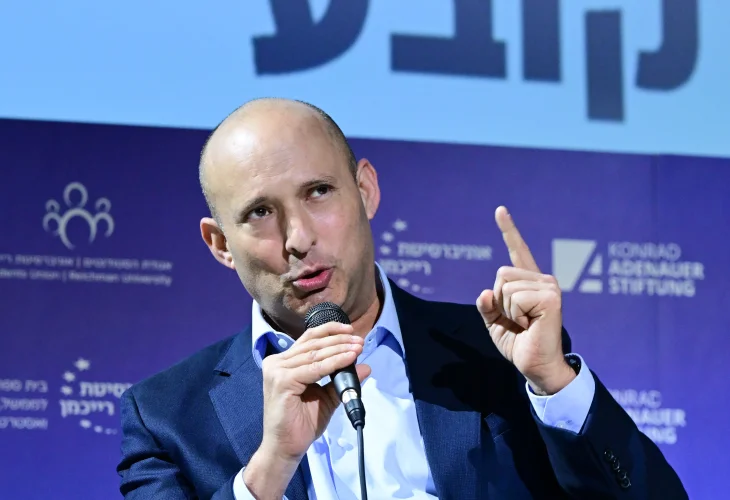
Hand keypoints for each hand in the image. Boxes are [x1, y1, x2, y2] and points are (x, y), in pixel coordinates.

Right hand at [244, 323, 370, 497]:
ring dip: (340, 349)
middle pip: (313, 344)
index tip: (352, 332)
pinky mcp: (282, 381)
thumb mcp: (327, 397)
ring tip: (358, 348)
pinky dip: (334, 362)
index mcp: (283, 362)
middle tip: (360, 341)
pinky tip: (349, 359)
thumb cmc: (302, 423)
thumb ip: (342, 380)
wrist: (286, 447)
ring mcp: (277, 371)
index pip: (308, 339)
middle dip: (340, 340)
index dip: (331, 331)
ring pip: (315, 354)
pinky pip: (314, 368)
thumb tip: (365, 366)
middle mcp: (277, 362)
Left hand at [476, 206, 574, 395]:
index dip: (509, 230)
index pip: (517, 251)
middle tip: (518, 320)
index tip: (500, 210)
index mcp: (529, 283)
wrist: (535, 366)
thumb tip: (485, 293)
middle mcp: (543, 280)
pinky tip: (531, 325)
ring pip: (505, 287)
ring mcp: (549, 286)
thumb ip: (487, 305)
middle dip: (499, 302)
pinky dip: (516, 315)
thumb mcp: (495, 322)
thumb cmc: (519, 343)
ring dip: (508, 311)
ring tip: (526, 323)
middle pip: (501, 275)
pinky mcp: (551, 297)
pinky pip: (514, 298)